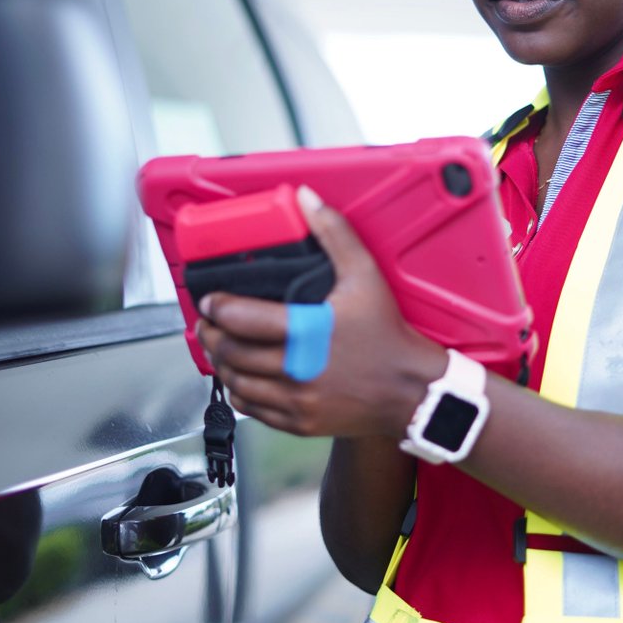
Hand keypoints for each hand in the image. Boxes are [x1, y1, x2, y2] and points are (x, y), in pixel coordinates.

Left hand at [195, 186, 445, 439]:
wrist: (413, 389)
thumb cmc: (389, 335)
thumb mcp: (365, 275)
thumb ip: (334, 233)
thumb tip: (306, 200)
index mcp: (308, 331)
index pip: (242, 319)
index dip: (217, 307)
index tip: (210, 300)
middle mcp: (298, 369)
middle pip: (232, 352)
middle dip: (212, 334)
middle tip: (208, 321)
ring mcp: (298, 400)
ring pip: (237, 383)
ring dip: (222, 363)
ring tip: (220, 346)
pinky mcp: (301, 423)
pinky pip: (254, 410)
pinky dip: (239, 392)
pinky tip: (241, 377)